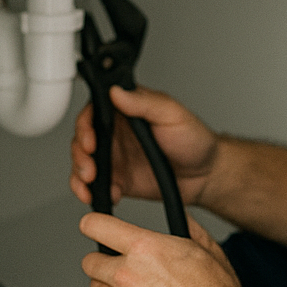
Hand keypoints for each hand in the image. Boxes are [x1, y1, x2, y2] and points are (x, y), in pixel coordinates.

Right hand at [70, 85, 218, 208]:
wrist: (206, 174)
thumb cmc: (194, 139)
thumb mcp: (172, 114)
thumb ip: (144, 103)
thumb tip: (118, 91)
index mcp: (126, 111)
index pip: (94, 112)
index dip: (85, 126)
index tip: (90, 141)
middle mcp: (116, 133)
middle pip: (82, 139)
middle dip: (80, 155)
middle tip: (90, 168)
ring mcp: (116, 157)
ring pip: (83, 163)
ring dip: (80, 175)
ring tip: (91, 184)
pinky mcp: (119, 180)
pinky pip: (96, 186)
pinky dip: (93, 192)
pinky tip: (106, 195)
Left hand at [80, 211, 248, 286]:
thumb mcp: (207, 250)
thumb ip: (188, 229)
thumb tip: (183, 218)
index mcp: (145, 249)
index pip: (97, 226)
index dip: (93, 224)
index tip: (94, 226)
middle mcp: (128, 275)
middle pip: (89, 261)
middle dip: (102, 259)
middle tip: (118, 261)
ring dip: (111, 285)